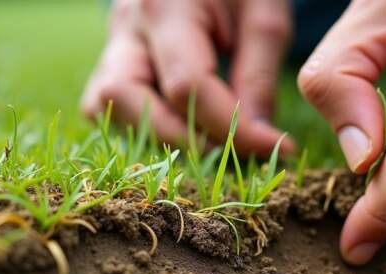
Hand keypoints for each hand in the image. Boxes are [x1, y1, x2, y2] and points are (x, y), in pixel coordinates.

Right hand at [81, 0, 295, 156]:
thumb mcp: (264, 16)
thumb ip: (259, 75)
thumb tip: (257, 137)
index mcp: (165, 6)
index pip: (186, 86)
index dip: (233, 128)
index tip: (277, 146)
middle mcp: (126, 25)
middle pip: (129, 101)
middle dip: (184, 137)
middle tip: (237, 147)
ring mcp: (112, 43)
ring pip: (108, 107)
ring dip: (158, 133)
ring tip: (212, 136)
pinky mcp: (112, 59)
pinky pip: (108, 105)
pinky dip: (144, 125)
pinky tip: (186, 124)